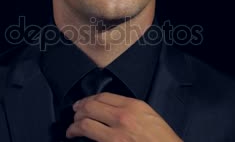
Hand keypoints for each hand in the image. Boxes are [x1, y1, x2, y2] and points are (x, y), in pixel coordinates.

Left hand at [66, 92, 182, 141]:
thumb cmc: (163, 140)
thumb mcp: (149, 115)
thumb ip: (130, 109)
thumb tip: (111, 108)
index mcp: (134, 106)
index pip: (103, 96)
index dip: (89, 98)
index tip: (83, 102)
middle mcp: (123, 117)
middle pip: (91, 107)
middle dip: (78, 110)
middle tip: (74, 114)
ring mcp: (116, 134)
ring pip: (85, 123)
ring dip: (75, 125)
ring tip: (72, 128)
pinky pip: (90, 137)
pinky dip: (80, 135)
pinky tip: (77, 136)